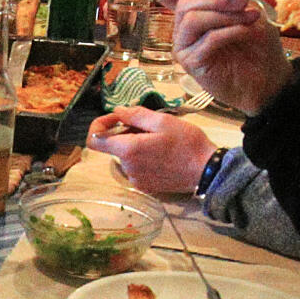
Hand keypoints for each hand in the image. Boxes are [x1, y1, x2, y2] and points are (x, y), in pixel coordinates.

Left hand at [86, 105, 215, 192]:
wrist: (205, 170)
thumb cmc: (187, 143)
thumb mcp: (162, 121)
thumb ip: (135, 115)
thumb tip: (117, 112)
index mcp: (128, 150)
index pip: (94, 140)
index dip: (99, 126)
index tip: (114, 118)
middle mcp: (127, 168)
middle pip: (113, 147)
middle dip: (125, 133)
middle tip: (149, 125)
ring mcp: (134, 180)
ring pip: (125, 157)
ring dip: (135, 145)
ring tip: (158, 140)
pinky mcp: (143, 186)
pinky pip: (134, 168)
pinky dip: (141, 158)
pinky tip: (160, 154)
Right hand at [149, 0, 292, 115]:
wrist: (268, 74)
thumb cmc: (255, 41)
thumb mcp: (240, 4)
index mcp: (191, 11)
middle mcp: (183, 29)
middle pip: (183, 4)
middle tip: (244, 2)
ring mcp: (184, 47)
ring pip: (191, 20)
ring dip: (225, 15)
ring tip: (250, 18)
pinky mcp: (191, 65)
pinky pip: (206, 39)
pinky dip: (230, 32)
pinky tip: (245, 33)